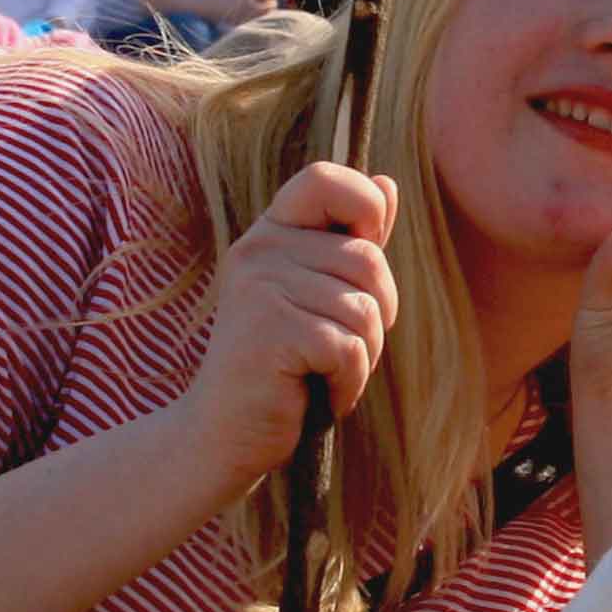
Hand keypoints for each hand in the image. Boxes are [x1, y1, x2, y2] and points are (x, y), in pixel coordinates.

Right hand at [189, 161, 396, 486]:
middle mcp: (259, 250)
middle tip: (338, 350)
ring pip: (364, 309)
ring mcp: (260, 288)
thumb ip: (351, 241)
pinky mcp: (270, 331)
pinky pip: (350, 348)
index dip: (364, 207)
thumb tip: (388, 184)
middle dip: (375, 316)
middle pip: (368, 260)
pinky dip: (347, 383)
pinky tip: (316, 395)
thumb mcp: (318, 294)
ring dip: (362, 357)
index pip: (325, 179)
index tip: (364, 253)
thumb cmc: (282, 366)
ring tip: (323, 374)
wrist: (223, 433)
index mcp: (270, 233)